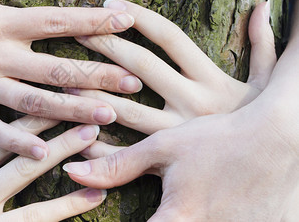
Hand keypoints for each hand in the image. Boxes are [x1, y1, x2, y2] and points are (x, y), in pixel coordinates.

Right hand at [0, 0, 141, 158]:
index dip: (94, 21)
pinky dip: (18, 142)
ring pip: (33, 103)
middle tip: (135, 83)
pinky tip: (45, 152)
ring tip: (107, 118)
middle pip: (56, 69)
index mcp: (0, 21)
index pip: (57, 21)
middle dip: (97, 76)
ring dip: (72, 112)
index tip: (128, 23)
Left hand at [62, 100, 298, 220]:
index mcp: (179, 218)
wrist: (278, 138)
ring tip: (196, 203)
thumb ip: (118, 166)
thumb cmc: (218, 140)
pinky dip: (217, 220)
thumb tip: (73, 173)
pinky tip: (219, 208)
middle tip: (160, 212)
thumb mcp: (165, 147)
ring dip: (186, 220)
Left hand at [68, 0, 274, 142]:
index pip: (169, 37)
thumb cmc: (261, 119)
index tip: (108, 4)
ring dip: (93, 92)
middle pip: (140, 67)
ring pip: (126, 110)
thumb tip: (264, 5)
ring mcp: (178, 133)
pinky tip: (78, 130)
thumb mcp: (269, 80)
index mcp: (211, 78)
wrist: (271, 162)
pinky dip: (100, 142)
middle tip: (76, 32)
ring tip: (66, 79)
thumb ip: (265, 44)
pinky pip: (126, 152)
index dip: (138, 16)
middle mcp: (193, 103)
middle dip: (105, 46)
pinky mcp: (168, 160)